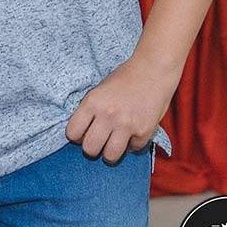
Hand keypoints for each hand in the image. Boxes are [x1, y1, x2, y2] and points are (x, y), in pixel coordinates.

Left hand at [64, 54, 178, 163]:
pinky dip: (132, 144)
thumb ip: (90, 110)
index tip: (83, 134)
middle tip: (99, 142)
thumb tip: (81, 133)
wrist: (153, 70)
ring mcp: (127, 125)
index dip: (77, 136)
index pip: (73, 132)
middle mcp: (108, 115)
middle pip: (90, 149)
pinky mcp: (144, 132)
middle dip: (93, 148)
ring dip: (111, 153)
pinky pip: (132, 150)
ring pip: (110, 156)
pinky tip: (133, 133)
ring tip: (114, 143)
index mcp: (92, 102)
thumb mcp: (99, 90)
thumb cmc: (125, 78)